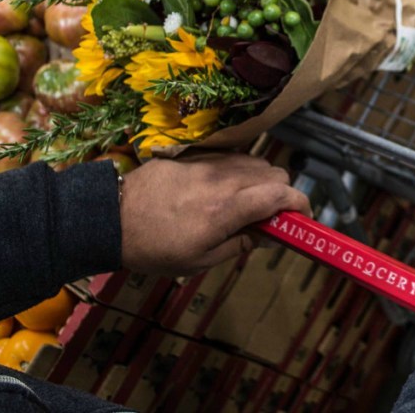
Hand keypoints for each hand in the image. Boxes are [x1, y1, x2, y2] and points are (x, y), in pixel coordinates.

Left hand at [120, 153, 310, 276]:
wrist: (111, 217)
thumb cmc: (154, 247)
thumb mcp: (199, 261)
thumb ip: (239, 245)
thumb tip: (268, 237)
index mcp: (227, 209)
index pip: (281, 195)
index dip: (300, 205)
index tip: (303, 219)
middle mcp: (224, 180)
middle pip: (275, 174)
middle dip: (281, 195)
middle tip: (269, 217)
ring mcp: (210, 162)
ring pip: (256, 162)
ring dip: (261, 182)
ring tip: (244, 204)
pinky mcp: (197, 154)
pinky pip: (233, 156)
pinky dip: (240, 172)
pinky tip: (223, 190)